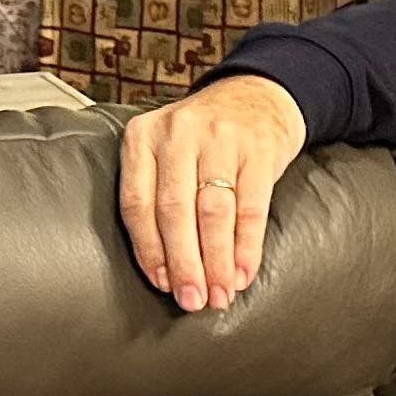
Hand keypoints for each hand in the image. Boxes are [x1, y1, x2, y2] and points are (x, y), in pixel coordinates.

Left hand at [118, 76, 309, 314]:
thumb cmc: (203, 138)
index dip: (149, 250)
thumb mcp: (165, 151)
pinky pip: (251, 207)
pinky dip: (247, 246)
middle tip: (191, 300)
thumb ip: (156, 195)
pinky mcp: (258, 149)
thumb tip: (163, 270)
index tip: (161, 284)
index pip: (137, 204)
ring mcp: (220, 138)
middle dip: (184, 264)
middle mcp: (178, 133)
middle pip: (175, 211)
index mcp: (142, 136)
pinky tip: (243, 272)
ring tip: (220, 295)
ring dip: (217, 261)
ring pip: (213, 212)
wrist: (257, 95)